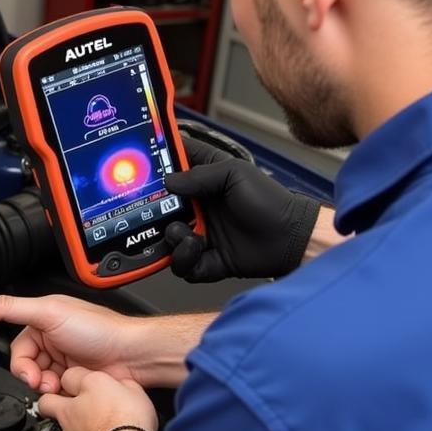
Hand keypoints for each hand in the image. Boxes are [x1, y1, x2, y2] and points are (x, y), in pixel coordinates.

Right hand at [0, 292, 139, 393]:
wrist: (131, 356)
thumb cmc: (99, 329)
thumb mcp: (48, 313)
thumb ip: (8, 308)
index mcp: (43, 318)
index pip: (14, 342)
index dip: (13, 353)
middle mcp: (52, 338)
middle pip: (24, 364)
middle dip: (31, 374)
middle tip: (41, 378)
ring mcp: (64, 359)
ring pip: (38, 380)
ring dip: (45, 385)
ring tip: (58, 384)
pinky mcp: (73, 379)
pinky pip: (54, 391)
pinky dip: (58, 393)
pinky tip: (68, 388)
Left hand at [37, 367, 157, 430]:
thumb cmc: (129, 423)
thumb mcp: (133, 389)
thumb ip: (120, 385)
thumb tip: (122, 386)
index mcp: (85, 390)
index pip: (68, 377)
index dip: (76, 380)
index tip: (86, 384)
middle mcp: (69, 414)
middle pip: (49, 403)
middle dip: (56, 403)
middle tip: (74, 405)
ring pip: (61, 429)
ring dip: (74, 430)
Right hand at [163, 136, 320, 281]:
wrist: (290, 239)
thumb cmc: (270, 202)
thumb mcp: (236, 174)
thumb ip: (201, 174)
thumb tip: (168, 181)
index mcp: (203, 182)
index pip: (172, 168)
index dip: (155, 165)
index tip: (142, 165)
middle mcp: (197, 208)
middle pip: (159, 209)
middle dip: (152, 212)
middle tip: (153, 211)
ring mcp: (199, 234)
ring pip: (167, 240)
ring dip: (171, 238)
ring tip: (185, 235)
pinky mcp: (204, 260)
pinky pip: (182, 265)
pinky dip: (185, 260)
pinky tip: (198, 249)